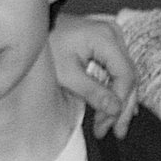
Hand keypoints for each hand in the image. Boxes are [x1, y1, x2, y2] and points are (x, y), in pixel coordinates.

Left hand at [50, 13, 138, 138]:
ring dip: (117, 101)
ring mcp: (111, 38)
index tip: (109, 124)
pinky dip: (112, 90)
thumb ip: (92, 92)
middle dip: (121, 107)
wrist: (33, 27)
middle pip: (128, 77)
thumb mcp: (66, 73)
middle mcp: (114, 35)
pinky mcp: (105, 44)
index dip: (120, 102)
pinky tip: (113, 109)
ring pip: (124, 76)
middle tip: (115, 132)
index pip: (125, 75)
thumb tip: (116, 110)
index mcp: (106, 38)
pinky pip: (116, 70)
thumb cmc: (46, 45)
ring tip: (110, 127)